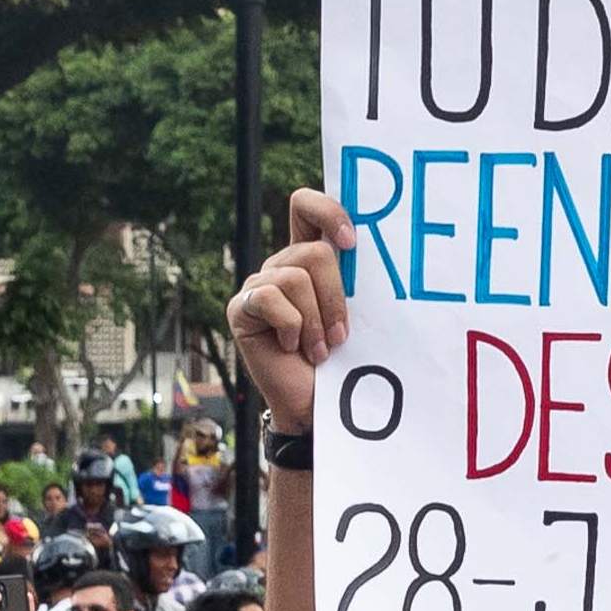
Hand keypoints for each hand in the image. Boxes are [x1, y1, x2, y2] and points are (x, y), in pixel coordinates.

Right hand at [230, 190, 358, 431]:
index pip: (306, 206)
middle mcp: (282, 265)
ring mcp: (259, 285)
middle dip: (335, 296)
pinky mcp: (241, 308)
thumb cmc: (341, 362)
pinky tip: (291, 347)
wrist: (316, 405)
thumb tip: (369, 247)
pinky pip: (270, 299)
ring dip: (315, 321)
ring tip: (319, 350)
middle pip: (313, 250)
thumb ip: (354, 280)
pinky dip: (290, 328)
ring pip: (296, 278)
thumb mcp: (355, 314)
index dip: (328, 211)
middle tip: (341, 335)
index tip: (352, 244)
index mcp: (309, 256)